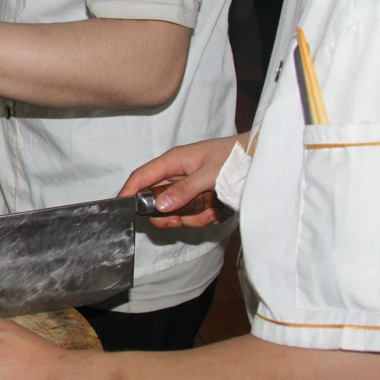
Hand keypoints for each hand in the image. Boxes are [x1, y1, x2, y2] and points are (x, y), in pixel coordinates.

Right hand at [119, 135, 242, 228]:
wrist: (260, 157)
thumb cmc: (235, 157)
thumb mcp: (211, 174)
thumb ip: (185, 190)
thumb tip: (161, 206)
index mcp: (174, 161)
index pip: (142, 176)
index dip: (128, 192)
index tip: (119, 208)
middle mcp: (177, 174)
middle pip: (156, 201)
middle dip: (169, 216)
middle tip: (179, 222)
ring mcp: (188, 187)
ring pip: (177, 212)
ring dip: (195, 217)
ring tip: (214, 210)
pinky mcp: (200, 197)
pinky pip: (194, 214)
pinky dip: (207, 216)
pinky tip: (220, 210)